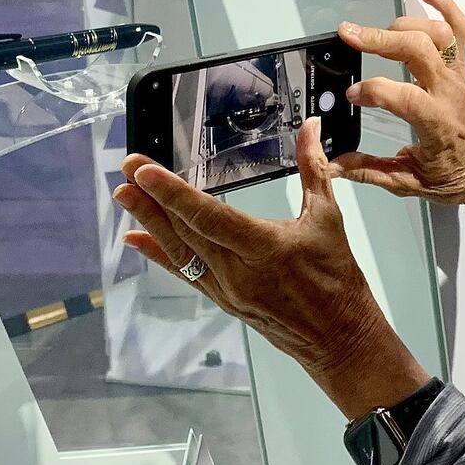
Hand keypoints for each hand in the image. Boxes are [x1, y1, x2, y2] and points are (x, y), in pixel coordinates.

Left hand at [112, 118, 427, 419]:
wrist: (339, 338)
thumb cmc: (338, 280)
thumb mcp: (328, 217)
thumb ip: (313, 168)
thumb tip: (310, 126)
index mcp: (265, 248)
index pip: (209, 217)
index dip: (173, 194)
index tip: (144, 172)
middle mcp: (238, 273)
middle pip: (185, 232)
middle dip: (152, 199)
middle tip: (127, 168)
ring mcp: (227, 290)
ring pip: (181, 252)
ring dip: (149, 223)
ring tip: (124, 196)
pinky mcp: (224, 300)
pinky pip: (186, 274)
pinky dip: (160, 255)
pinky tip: (136, 239)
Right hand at [331, 0, 464, 207]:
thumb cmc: (451, 175)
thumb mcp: (409, 183)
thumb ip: (370, 171)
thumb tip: (332, 163)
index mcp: (436, 122)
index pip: (404, 96)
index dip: (374, 91)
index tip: (352, 96)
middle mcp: (448, 92)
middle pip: (419, 50)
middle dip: (380, 39)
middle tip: (348, 35)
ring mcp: (456, 76)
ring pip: (438, 34)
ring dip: (406, 24)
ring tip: (376, 33)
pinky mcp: (461, 67)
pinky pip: (460, 28)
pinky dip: (445, 5)